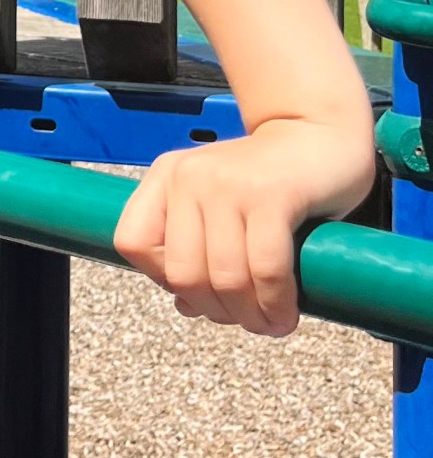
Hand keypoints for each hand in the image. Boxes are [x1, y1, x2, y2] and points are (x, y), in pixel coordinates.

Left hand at [113, 116, 375, 337]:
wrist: (324, 133)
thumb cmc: (271, 180)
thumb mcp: (219, 208)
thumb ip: (196, 249)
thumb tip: (186, 307)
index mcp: (166, 177)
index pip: (133, 243)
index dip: (163, 280)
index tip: (201, 291)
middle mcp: (189, 175)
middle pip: (181, 272)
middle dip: (216, 311)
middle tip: (247, 319)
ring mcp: (228, 182)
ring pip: (223, 277)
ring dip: (250, 316)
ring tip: (271, 324)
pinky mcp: (272, 193)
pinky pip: (265, 269)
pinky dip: (276, 303)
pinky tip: (287, 314)